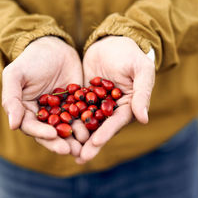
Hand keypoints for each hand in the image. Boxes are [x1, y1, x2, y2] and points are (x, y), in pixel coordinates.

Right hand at [1, 36, 88, 155]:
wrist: (54, 47)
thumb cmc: (31, 60)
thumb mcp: (16, 75)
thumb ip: (11, 98)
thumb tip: (13, 125)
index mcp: (26, 111)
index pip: (32, 127)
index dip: (41, 133)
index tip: (52, 135)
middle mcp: (43, 116)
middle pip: (50, 134)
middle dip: (60, 143)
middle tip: (70, 149)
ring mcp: (61, 112)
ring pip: (67, 129)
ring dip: (75, 140)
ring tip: (83, 145)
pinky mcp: (77, 106)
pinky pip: (82, 118)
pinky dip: (87, 125)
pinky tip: (94, 131)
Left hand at [77, 36, 154, 163]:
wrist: (112, 40)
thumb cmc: (130, 54)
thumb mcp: (140, 70)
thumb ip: (142, 93)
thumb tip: (143, 119)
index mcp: (128, 106)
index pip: (117, 122)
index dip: (107, 132)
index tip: (96, 142)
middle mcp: (112, 109)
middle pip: (100, 128)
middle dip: (90, 143)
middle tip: (79, 157)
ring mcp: (96, 104)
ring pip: (86, 123)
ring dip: (77, 137)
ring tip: (65, 150)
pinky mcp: (83, 97)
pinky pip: (74, 109)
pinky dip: (66, 120)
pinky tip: (54, 129)